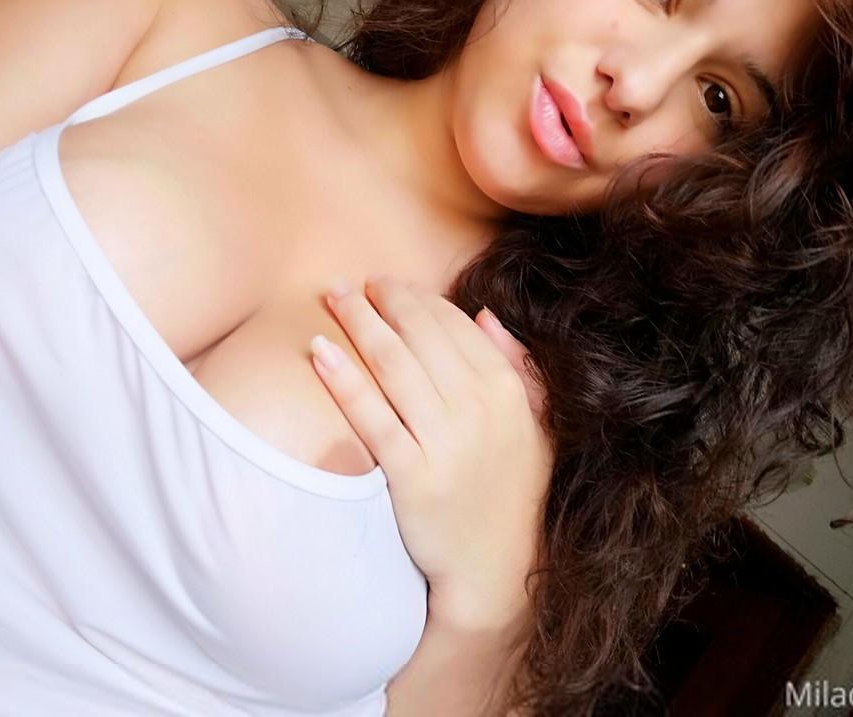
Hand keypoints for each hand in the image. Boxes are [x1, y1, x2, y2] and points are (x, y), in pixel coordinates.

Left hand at [308, 274, 553, 628]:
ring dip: (359, 323)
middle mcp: (479, 410)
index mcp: (507, 391)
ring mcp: (446, 443)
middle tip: (352, 284)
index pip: (454, 326)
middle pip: (420, 335)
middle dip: (383, 300)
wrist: (494, 568)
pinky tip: (319, 351)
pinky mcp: (412, 477)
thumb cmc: (508, 493)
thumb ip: (517, 368)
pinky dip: (344, 380)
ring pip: (393, 365)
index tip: (387, 286)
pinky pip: (372, 417)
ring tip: (332, 298)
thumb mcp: (532, 428)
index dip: (416, 299)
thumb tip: (485, 316)